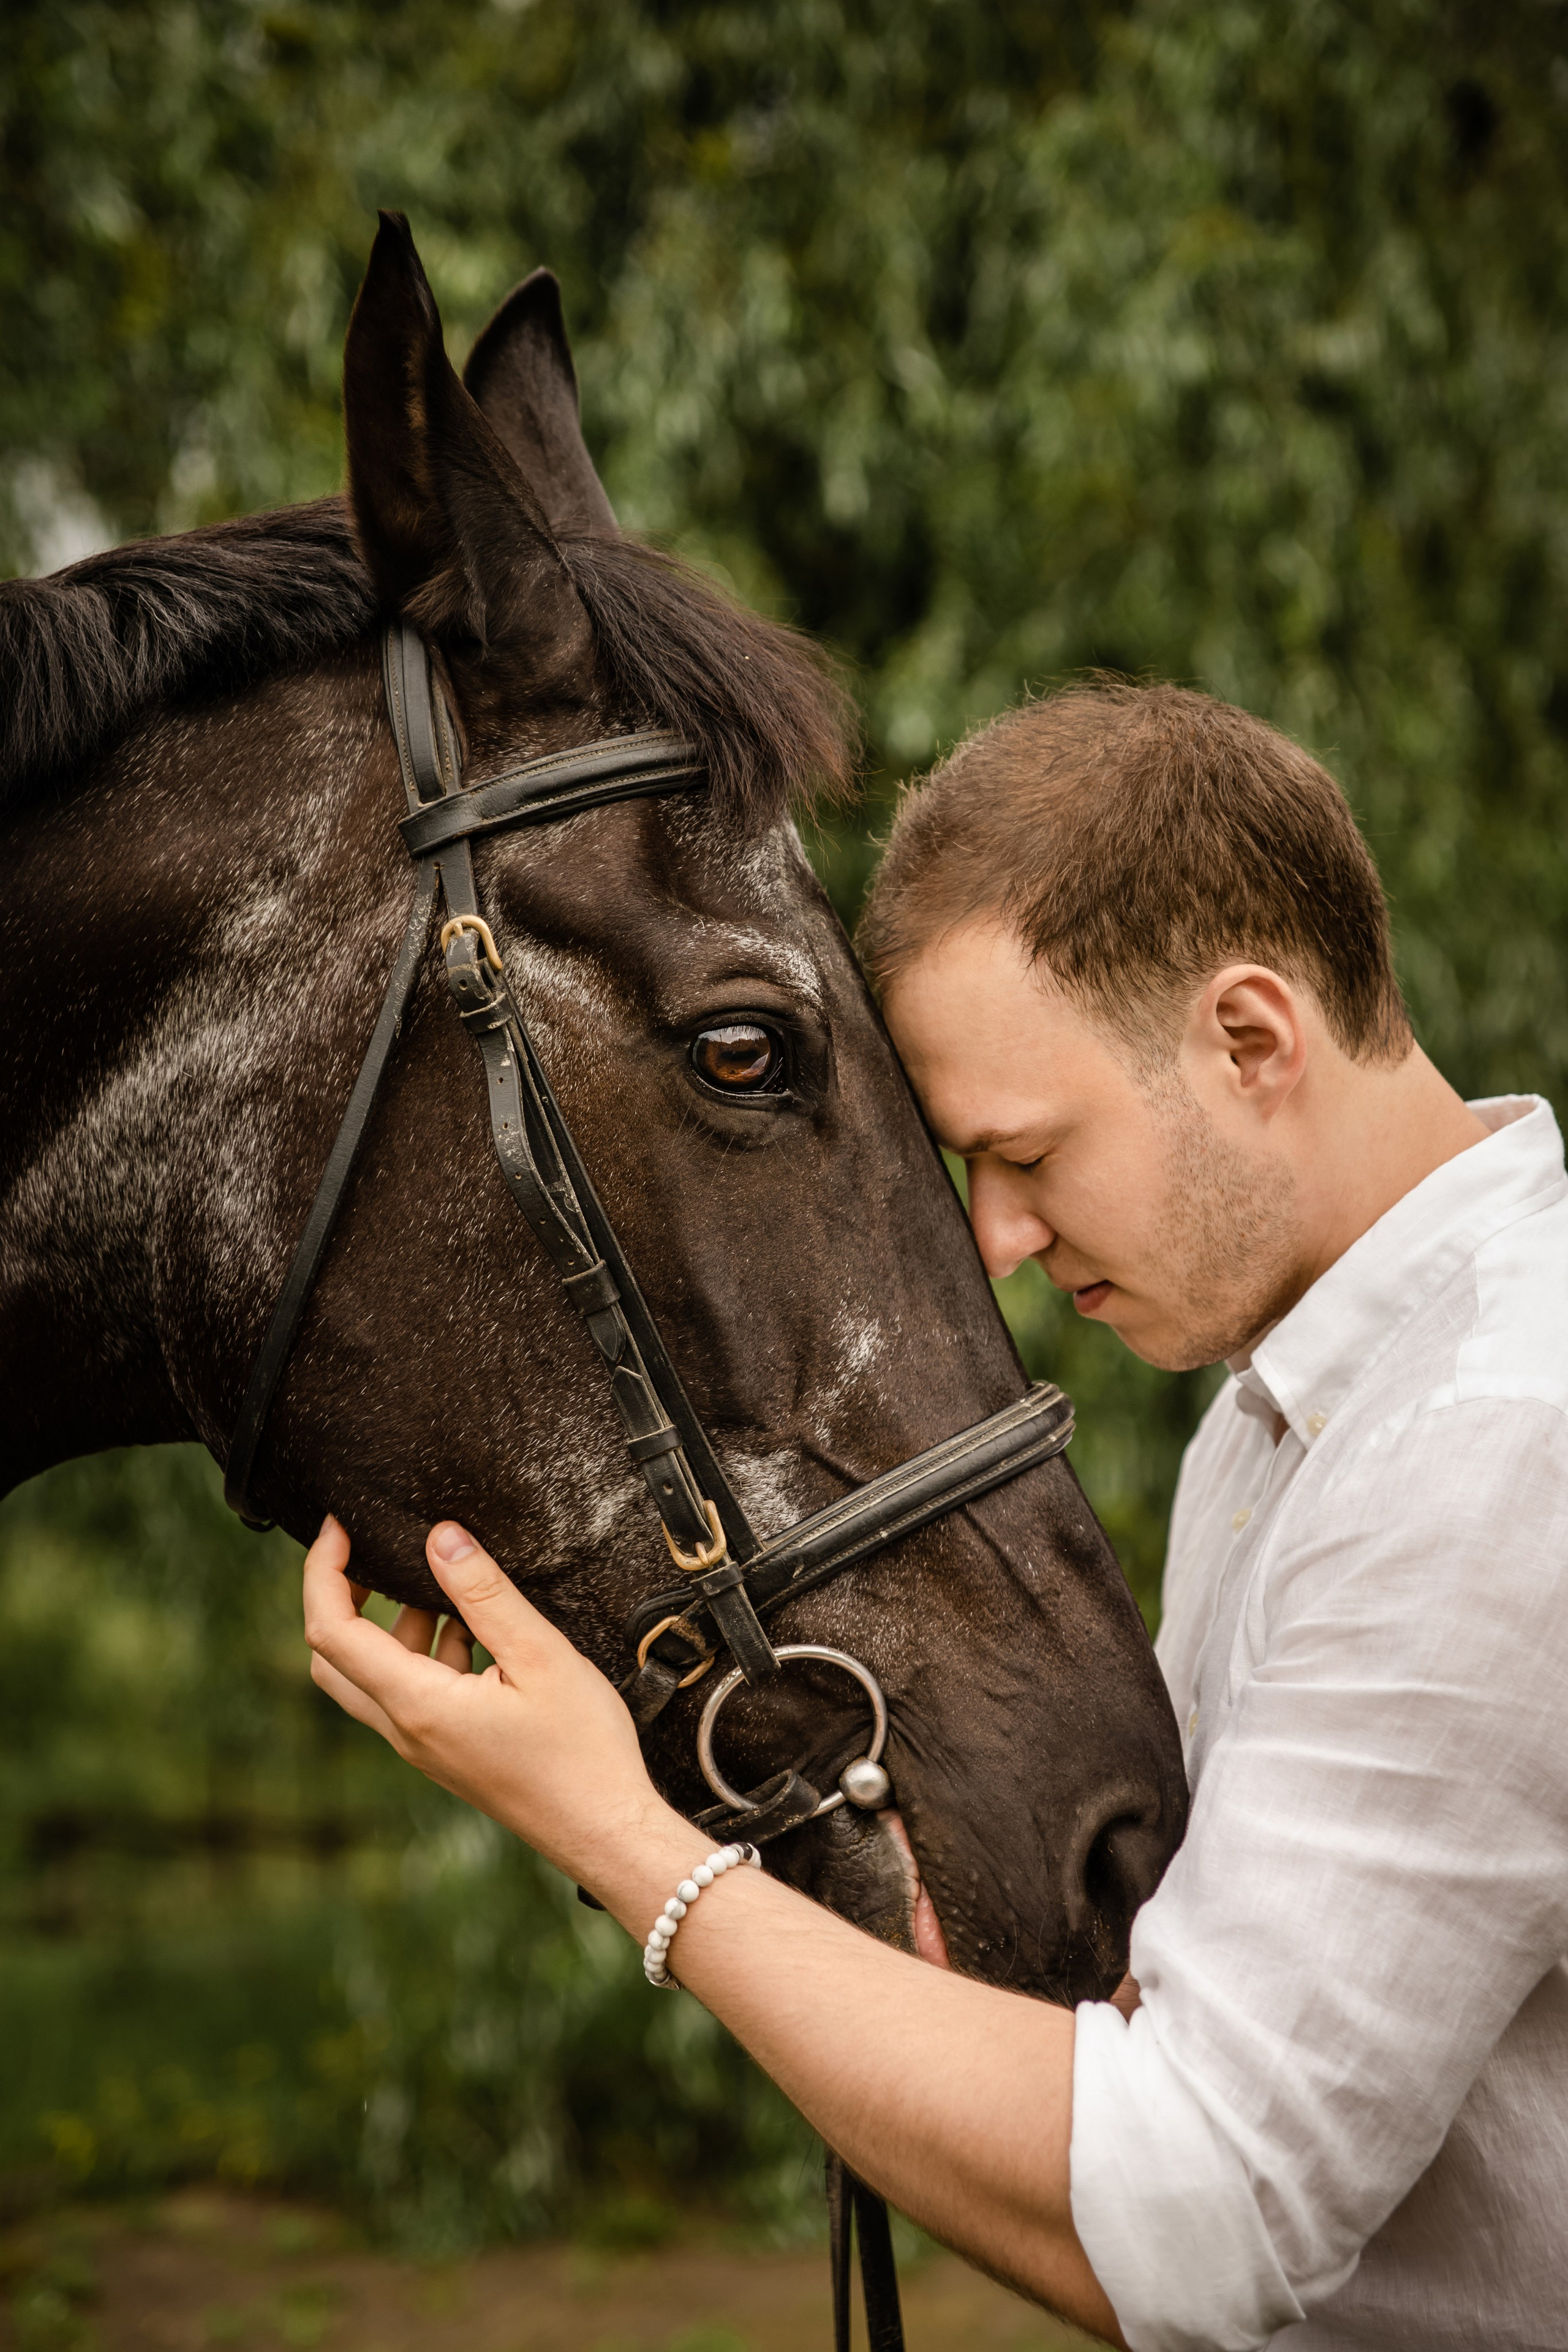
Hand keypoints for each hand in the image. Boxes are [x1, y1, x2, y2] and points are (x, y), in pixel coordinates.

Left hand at [303, 1515, 673, 1894]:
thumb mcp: (540, 1655)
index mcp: (418, 1705)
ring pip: (374, 1677)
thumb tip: (440, 1538)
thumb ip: (485, 1594)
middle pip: (334, 1660)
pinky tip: (476, 1629)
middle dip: (341, 1599)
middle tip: (370, 1553)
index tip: (341, 1527)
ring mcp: (425, 1746)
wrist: (606, 1831)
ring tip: (447, 1583)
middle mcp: (407, 1730)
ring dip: (395, 1624)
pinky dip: (427, 1651)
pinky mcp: (448, 1751)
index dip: (323, 1573)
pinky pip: (412, 1693)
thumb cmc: (582, 1750)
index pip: (332, 1633)